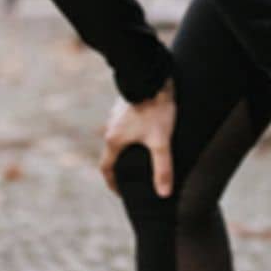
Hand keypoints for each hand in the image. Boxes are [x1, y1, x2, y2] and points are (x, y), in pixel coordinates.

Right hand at [99, 80, 176, 198]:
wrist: (152, 76)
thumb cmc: (155, 109)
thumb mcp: (161, 141)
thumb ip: (162, 168)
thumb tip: (164, 194)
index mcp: (114, 140)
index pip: (106, 168)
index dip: (112, 183)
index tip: (120, 193)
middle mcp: (110, 128)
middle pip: (112, 153)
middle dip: (121, 167)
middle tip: (134, 177)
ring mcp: (116, 115)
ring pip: (119, 138)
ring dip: (127, 149)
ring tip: (142, 157)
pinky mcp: (126, 105)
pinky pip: (125, 125)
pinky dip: (132, 135)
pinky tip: (147, 134)